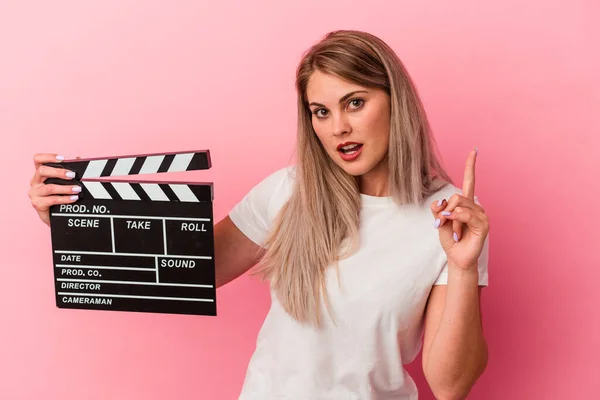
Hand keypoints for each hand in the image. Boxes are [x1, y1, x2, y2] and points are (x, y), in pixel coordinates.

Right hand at [28, 153, 80, 225]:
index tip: (62, 158)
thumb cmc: (59, 194)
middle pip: (42, 171)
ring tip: (77, 189)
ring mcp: (34, 193)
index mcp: (40, 173)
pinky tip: (74, 198)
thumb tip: (79, 159)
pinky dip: (65, 199)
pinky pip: (52, 200)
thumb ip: (69, 171)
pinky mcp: (37, 204)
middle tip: (73, 175)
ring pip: (49, 187)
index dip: (48, 157)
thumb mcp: (64, 182)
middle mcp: (35, 181)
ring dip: (65, 188)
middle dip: (59, 172)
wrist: (55, 215)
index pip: (38, 160)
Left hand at [430, 148, 488, 269]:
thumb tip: (441, 202)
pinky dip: (456, 220)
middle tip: (443, 224)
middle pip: (457, 196)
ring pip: (460, 205)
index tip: (474, 151)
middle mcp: (476, 206)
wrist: (457, 257)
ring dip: (450, 220)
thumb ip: (438, 209)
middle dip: (445, 210)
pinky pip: (466, 215)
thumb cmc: (450, 239)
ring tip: (453, 232)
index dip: (470, 166)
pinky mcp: (483, 225)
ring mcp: (481, 215)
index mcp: (466, 203)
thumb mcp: (439, 221)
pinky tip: (455, 230)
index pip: (469, 181)